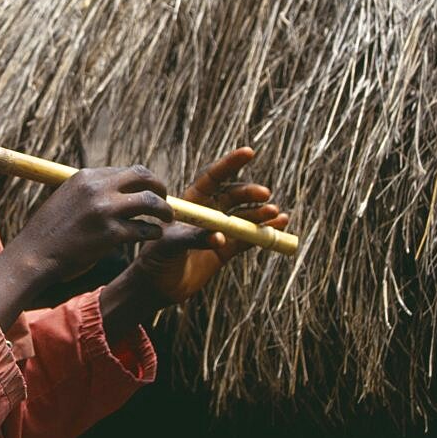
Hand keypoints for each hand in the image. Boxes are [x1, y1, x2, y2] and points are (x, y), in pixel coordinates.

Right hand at [0, 165, 173, 330]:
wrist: (34, 254)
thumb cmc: (51, 231)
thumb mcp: (68, 198)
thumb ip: (92, 191)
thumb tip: (118, 190)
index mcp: (87, 176)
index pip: (127, 171)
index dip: (145, 181)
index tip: (151, 192)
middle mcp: (97, 188)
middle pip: (143, 177)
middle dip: (160, 187)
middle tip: (166, 201)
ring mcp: (105, 210)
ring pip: (150, 201)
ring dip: (164, 210)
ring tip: (167, 219)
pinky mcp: (110, 234)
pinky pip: (145, 229)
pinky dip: (154, 232)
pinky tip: (153, 235)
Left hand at [101, 148, 288, 334]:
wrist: (157, 285)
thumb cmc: (155, 258)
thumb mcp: (169, 245)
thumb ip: (192, 238)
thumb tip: (220, 237)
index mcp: (191, 202)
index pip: (212, 178)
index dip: (229, 164)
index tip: (248, 152)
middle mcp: (207, 213)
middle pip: (233, 196)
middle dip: (249, 193)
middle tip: (263, 195)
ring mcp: (219, 230)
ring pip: (244, 216)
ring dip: (260, 213)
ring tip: (274, 213)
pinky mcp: (227, 250)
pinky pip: (249, 238)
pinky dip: (265, 232)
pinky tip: (280, 224)